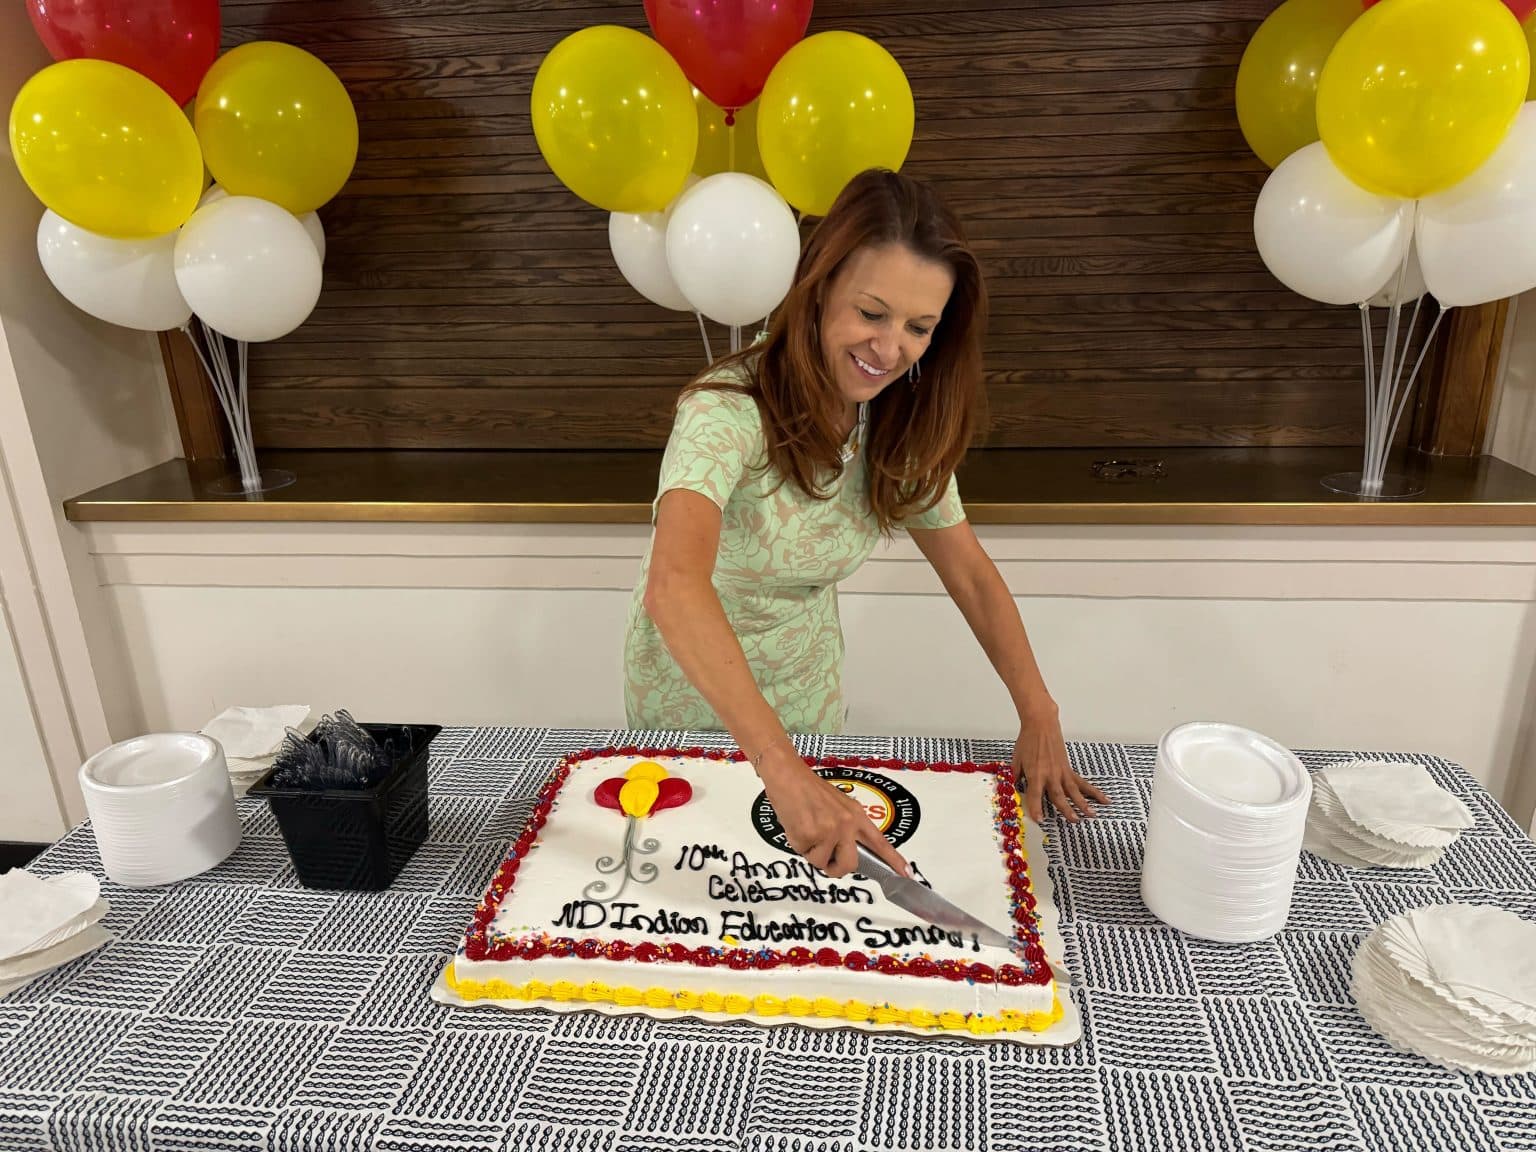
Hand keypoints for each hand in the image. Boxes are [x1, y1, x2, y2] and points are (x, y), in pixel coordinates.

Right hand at [755, 744, 908, 878]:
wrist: (788, 775)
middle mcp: (847, 824)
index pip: (880, 843)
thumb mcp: (838, 805)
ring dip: (811, 852)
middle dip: (836, 868)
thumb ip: (847, 827)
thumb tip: (845, 852)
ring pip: (821, 862)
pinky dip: (798, 845)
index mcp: (857, 816)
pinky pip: (804, 854)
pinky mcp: (810, 834)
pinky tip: (796, 825)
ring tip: (806, 829)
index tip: (906, 875)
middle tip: (826, 859)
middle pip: (850, 865)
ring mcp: (829, 830)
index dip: (894, 861)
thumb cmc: (808, 789)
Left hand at [1013, 704, 1108, 823]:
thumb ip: (1017, 777)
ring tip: (1091, 815)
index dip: (1036, 808)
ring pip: (1074, 791)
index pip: (1035, 795)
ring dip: (1083, 803)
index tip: (1040, 820)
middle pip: (1059, 795)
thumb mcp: (1016, 760)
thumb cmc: (1027, 741)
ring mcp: (1061, 772)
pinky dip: (1093, 792)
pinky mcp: (1068, 769)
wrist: (1041, 725)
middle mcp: (1050, 775)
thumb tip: (1014, 790)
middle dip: (1066, 809)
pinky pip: (1082, 783)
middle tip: (1073, 820)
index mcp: (1036, 774)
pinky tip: (1103, 799)